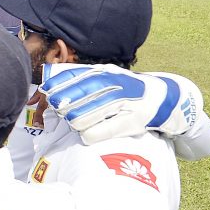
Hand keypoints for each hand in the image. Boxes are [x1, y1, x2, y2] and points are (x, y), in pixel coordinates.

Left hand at [41, 64, 193, 143]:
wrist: (163, 98)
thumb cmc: (126, 88)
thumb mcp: (107, 76)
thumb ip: (81, 76)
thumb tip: (50, 77)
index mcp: (109, 73)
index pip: (81, 75)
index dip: (61, 82)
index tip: (46, 89)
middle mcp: (118, 85)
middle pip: (87, 92)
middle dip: (68, 100)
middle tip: (57, 107)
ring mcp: (127, 103)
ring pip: (95, 111)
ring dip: (79, 118)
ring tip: (71, 121)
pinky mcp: (134, 121)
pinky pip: (107, 129)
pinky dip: (93, 133)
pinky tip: (85, 135)